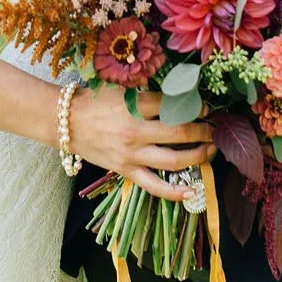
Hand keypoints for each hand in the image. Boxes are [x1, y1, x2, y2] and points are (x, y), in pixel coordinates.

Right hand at [68, 86, 215, 201]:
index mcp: (135, 105)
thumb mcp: (122, 89)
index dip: (195, 107)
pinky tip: (192, 191)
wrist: (67, 122)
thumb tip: (179, 96)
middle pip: (180, 133)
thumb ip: (148, 94)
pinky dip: (174, 192)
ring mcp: (132, 154)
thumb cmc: (95, 101)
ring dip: (197, 156)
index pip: (174, 106)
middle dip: (203, 131)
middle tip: (214, 129)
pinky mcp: (126, 170)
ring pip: (173, 161)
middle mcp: (136, 131)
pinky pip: (154, 186)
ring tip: (210, 151)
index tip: (205, 108)